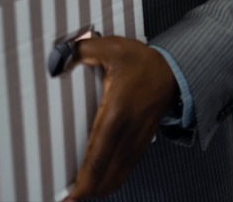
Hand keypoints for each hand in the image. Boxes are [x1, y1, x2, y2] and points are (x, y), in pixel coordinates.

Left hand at [67, 36, 177, 199]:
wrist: (174, 71)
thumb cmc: (141, 60)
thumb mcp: (111, 47)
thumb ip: (83, 50)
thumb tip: (58, 57)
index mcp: (118, 111)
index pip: (100, 153)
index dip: (86, 178)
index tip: (72, 194)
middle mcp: (128, 131)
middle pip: (108, 172)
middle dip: (88, 190)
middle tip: (66, 200)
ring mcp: (137, 140)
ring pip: (118, 175)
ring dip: (99, 188)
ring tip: (78, 196)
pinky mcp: (141, 142)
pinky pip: (126, 168)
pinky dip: (112, 180)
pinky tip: (98, 185)